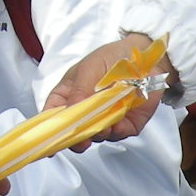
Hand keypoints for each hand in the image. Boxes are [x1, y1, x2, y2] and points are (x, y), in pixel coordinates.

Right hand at [42, 33, 172, 143]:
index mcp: (70, 95)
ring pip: (95, 136)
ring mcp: (105, 119)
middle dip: (75, 138)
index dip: (49, 129)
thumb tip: (71, 111)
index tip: (49, 138)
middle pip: (73, 133)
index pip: (53, 115)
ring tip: (103, 123)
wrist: (146, 57)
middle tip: (80, 139)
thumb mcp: (90, 68)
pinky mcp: (125, 124)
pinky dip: (116, 131)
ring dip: (97, 133)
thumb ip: (80, 90)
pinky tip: (117, 121)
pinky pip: (118, 134)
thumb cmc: (113, 57)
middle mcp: (85, 111)